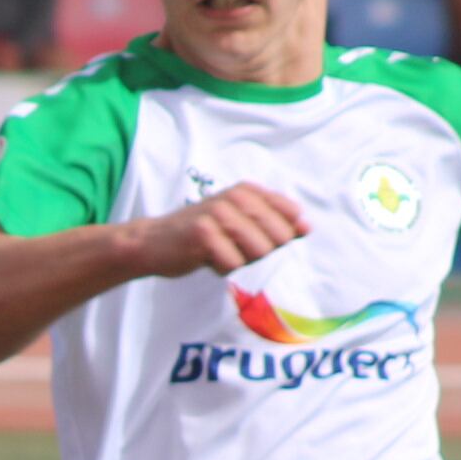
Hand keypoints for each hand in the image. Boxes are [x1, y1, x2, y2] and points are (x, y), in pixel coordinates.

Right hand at [114, 184, 307, 281]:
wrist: (153, 242)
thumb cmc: (202, 235)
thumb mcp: (241, 223)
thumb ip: (275, 224)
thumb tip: (307, 227)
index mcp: (248, 190)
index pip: (291, 216)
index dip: (278, 237)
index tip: (252, 238)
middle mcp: (236, 197)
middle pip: (278, 238)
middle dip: (258, 252)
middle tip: (231, 247)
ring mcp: (219, 213)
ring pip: (258, 251)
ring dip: (239, 260)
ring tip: (218, 251)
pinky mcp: (203, 234)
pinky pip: (233, 264)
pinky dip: (221, 268)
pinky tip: (204, 258)